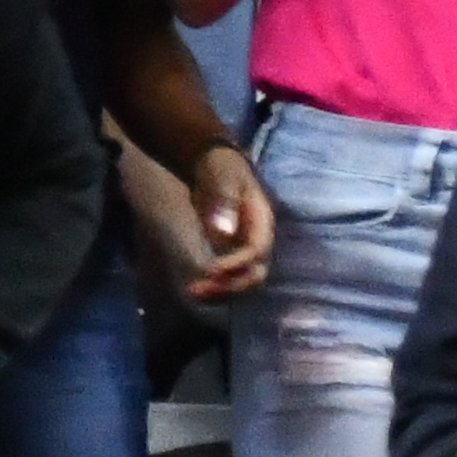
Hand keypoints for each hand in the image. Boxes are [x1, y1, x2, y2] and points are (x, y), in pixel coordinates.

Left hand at [177, 141, 271, 301]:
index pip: (256, 251)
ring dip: (221, 291)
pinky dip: (215, 285)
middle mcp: (258, 239)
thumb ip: (224, 200)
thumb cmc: (221, 167)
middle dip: (231, 285)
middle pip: (255, 274)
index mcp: (262, 221)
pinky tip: (193, 288)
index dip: (236, 264)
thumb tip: (223, 232)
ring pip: (242, 280)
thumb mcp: (223, 176)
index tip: (210, 270)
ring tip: (193, 292)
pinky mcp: (231, 253)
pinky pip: (229, 276)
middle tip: (200, 288)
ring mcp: (245, 248)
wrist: (213, 163)